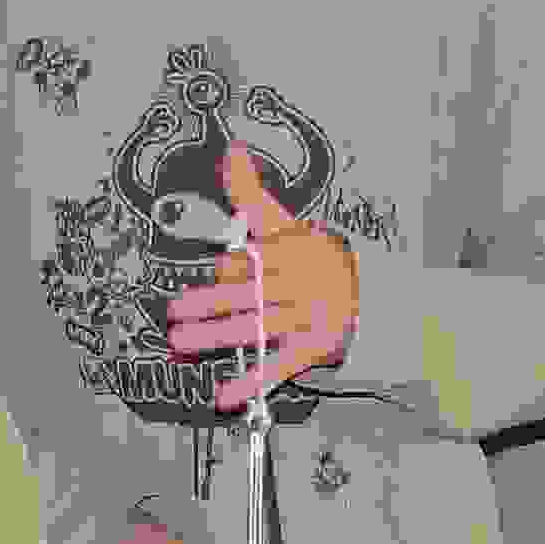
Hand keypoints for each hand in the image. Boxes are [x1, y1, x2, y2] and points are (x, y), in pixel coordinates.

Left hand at [160, 144, 358, 411]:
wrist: (372, 294)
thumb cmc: (313, 255)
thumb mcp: (285, 221)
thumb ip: (251, 192)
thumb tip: (232, 148)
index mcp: (287, 252)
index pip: (251, 259)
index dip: (230, 267)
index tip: (217, 269)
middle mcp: (295, 285)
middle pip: (244, 295)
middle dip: (207, 304)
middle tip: (172, 313)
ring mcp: (303, 319)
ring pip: (252, 329)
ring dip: (215, 338)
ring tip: (181, 344)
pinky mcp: (312, 350)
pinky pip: (278, 367)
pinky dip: (252, 382)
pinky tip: (224, 395)